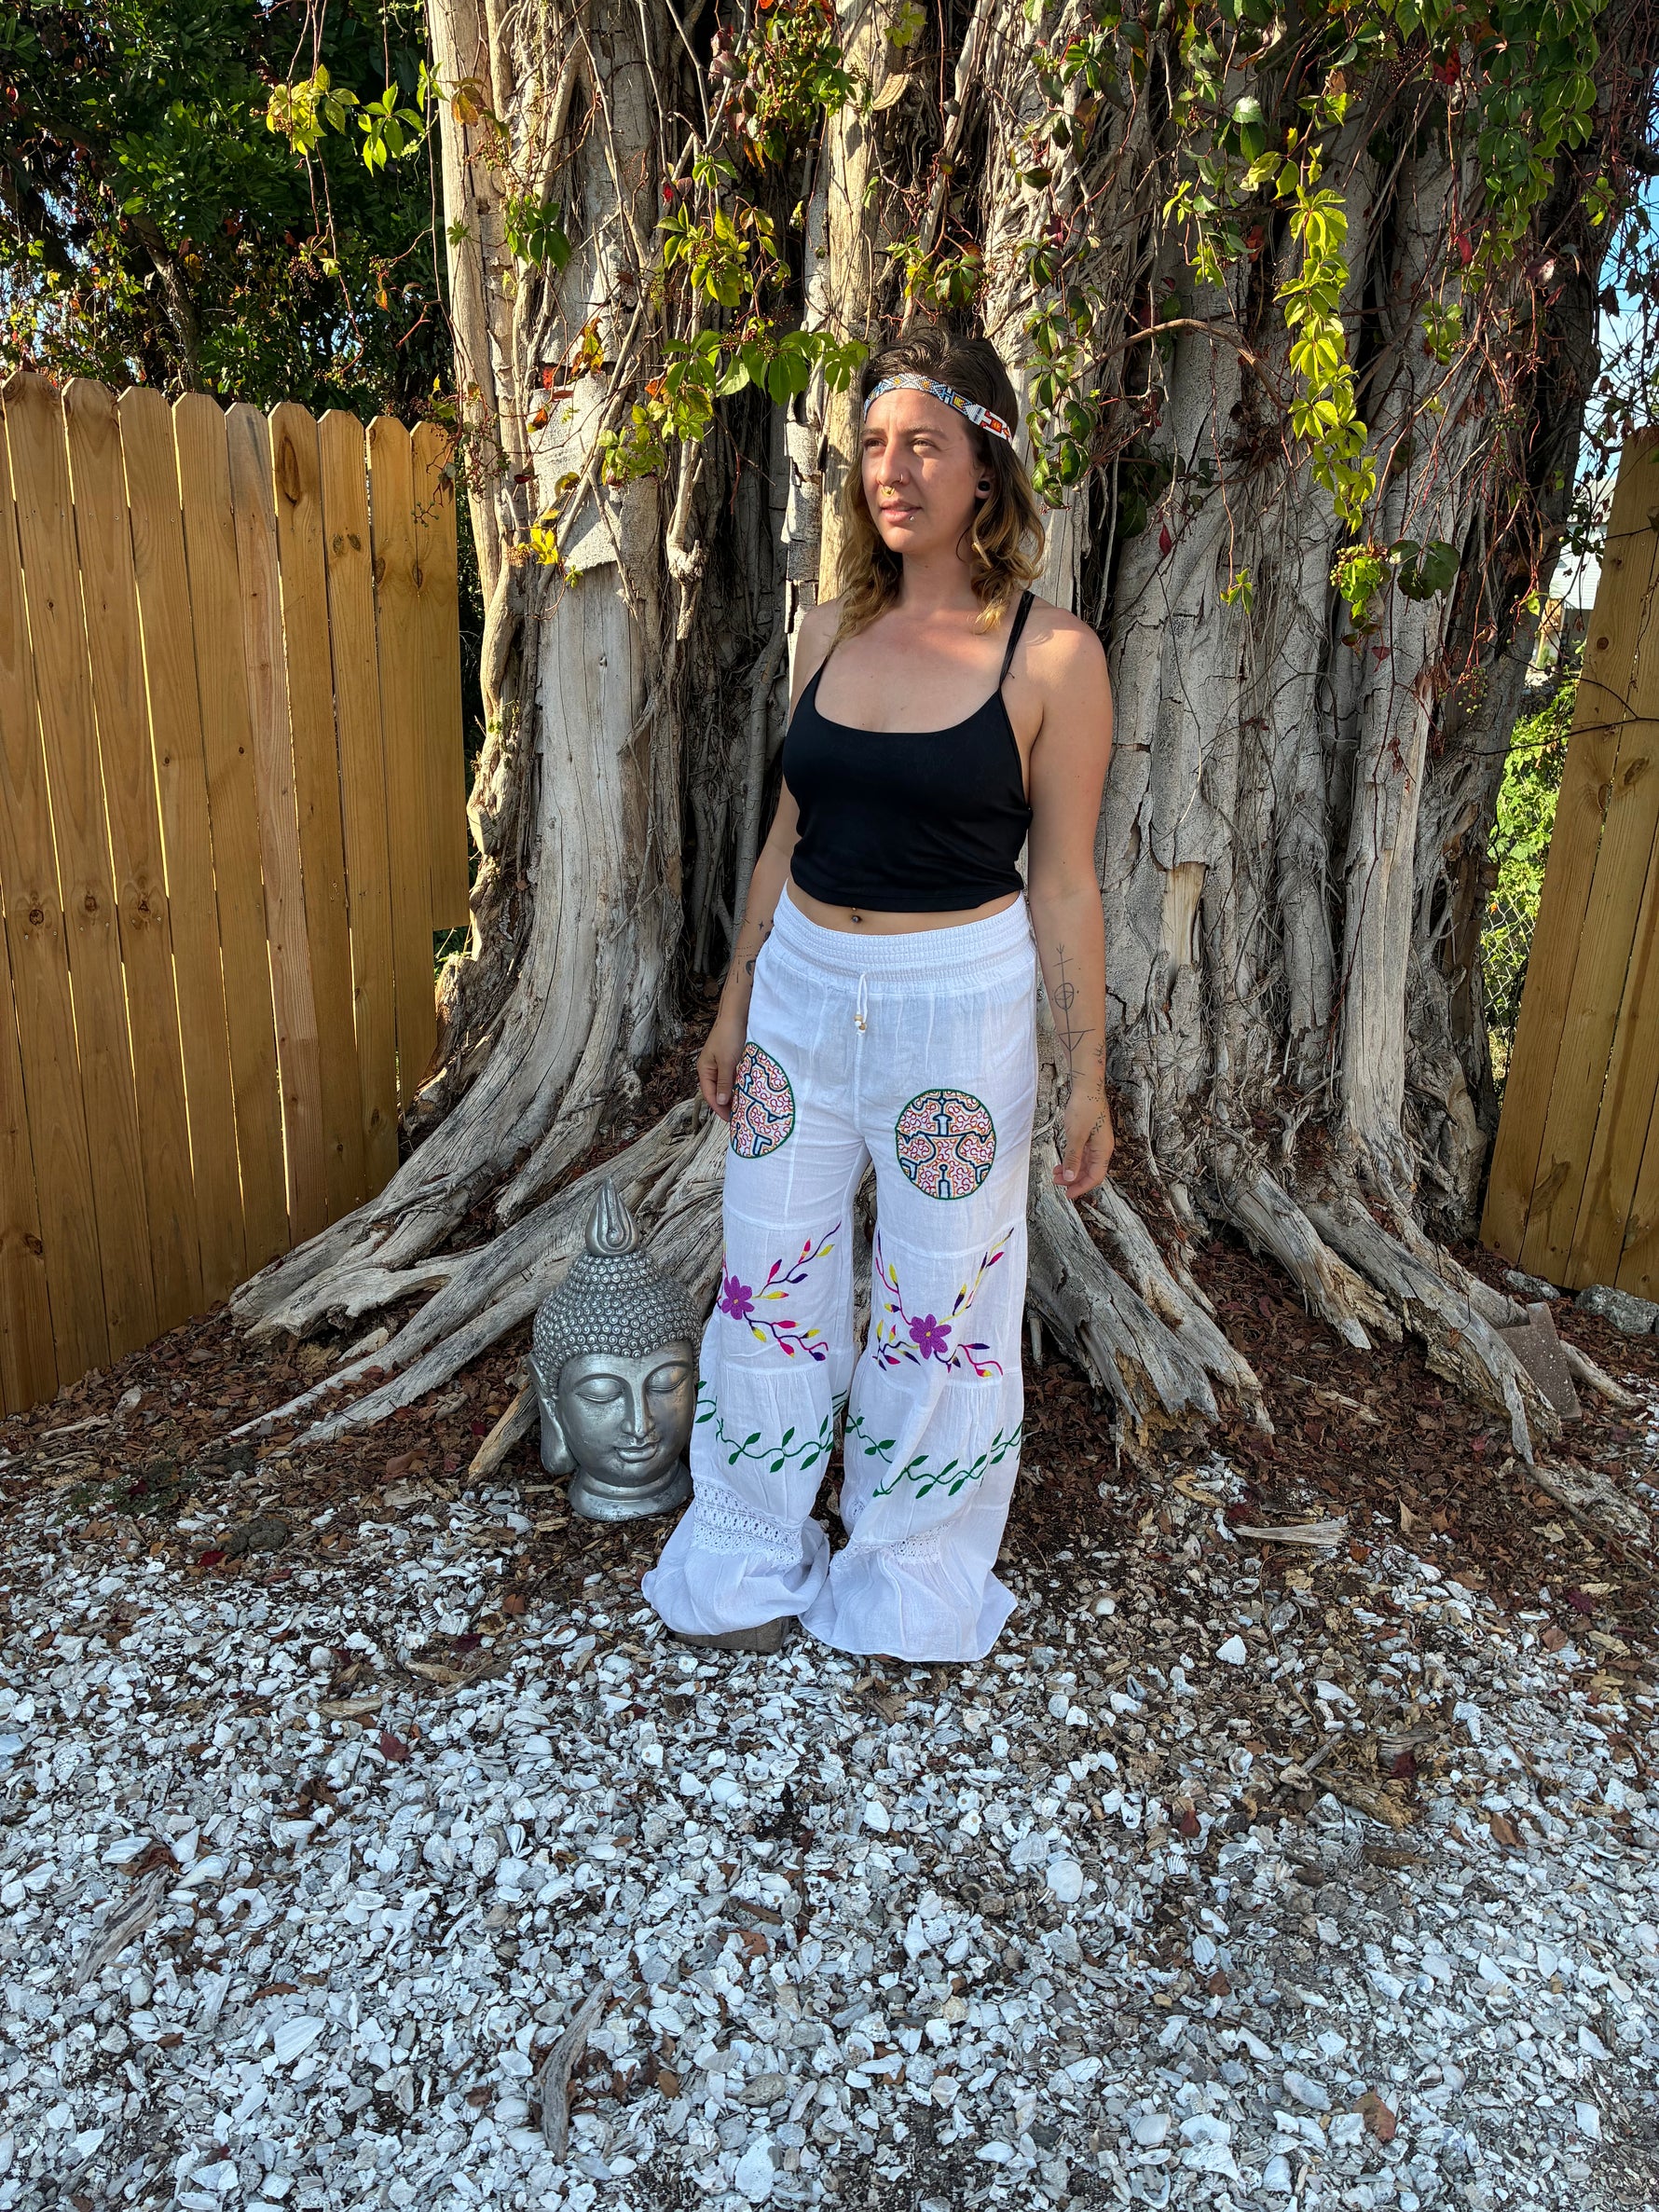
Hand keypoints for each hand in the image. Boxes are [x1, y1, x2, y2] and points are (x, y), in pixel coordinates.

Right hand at [698, 1004, 748, 1120]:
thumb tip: (721, 1102)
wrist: (737, 1014)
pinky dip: (739, 1085)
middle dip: (727, 1104)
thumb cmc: (729, 1036)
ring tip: (745, 1107)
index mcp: (704, 1069)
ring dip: (734, 1095)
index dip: (719, 1109)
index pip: (709, 1095)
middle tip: (740, 1117)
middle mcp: (711, 1069)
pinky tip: (748, 1092)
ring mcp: (722, 1064)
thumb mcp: (727, 1061)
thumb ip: (724, 1083)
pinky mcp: (732, 1060)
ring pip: (727, 1085)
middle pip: (717, 1092)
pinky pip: (734, 1078)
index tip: (731, 1120)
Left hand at [1054, 1084, 1113, 1200]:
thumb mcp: (1075, 1136)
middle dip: (1074, 1180)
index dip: (1082, 1187)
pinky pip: (1083, 1155)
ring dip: (1071, 1171)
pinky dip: (1072, 1161)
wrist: (1087, 1087)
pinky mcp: (1091, 1136)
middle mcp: (1102, 1148)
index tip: (1068, 1193)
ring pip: (1086, 1164)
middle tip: (1057, 1183)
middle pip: (1091, 1172)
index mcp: (1103, 1150)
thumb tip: (1070, 1178)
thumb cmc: (1084, 1107)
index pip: (1096, 1177)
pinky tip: (1061, 1162)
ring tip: (1055, 1174)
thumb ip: (1073, 1158)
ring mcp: (1097, 1142)